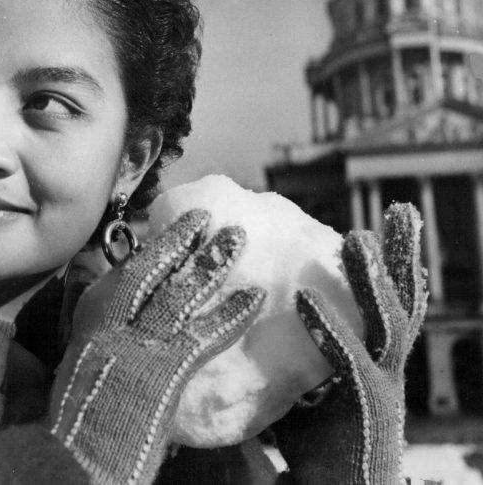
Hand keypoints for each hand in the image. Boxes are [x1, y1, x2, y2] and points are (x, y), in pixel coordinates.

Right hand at [50, 209, 265, 484]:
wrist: (80, 450)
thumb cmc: (84, 403)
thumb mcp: (88, 350)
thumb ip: (110, 318)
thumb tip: (128, 290)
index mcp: (94, 310)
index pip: (131, 267)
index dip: (161, 243)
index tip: (185, 222)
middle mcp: (113, 317)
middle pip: (153, 268)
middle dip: (182, 240)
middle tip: (211, 218)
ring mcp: (139, 340)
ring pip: (180, 291)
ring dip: (211, 263)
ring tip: (236, 237)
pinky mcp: (165, 367)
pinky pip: (204, 334)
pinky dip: (231, 314)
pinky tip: (254, 297)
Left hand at [271, 202, 427, 484]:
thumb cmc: (317, 449)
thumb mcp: (305, 391)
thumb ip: (292, 358)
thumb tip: (255, 327)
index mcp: (377, 360)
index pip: (391, 304)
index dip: (396, 267)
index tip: (389, 226)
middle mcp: (387, 369)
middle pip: (404, 303)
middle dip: (404, 256)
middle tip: (400, 211)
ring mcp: (382, 389)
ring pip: (389, 323)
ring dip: (375, 278)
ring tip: (358, 237)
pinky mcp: (367, 412)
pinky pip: (348, 360)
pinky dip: (329, 326)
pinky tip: (305, 295)